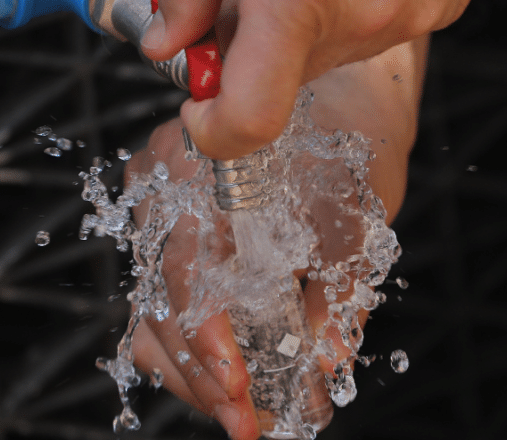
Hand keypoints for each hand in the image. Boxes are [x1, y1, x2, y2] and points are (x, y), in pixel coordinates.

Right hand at [126, 36, 426, 438]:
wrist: (342, 98)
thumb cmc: (351, 144)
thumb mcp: (356, 217)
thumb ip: (338, 291)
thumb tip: (326, 363)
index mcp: (204, 171)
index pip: (182, 270)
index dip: (205, 341)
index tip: (239, 392)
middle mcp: (163, 186)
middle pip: (155, 304)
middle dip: (201, 377)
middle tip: (247, 423)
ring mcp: (156, 206)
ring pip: (149, 312)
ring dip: (193, 372)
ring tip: (243, 411)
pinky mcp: (165, 228)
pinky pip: (157, 299)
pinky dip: (189, 345)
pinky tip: (226, 374)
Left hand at [141, 0, 506, 158]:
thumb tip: (168, 35)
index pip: (250, 115)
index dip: (212, 131)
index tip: (195, 108)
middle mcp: (365, 10)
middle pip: (282, 78)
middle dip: (248, 47)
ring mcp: (412, 12)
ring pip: (325, 54)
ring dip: (299, 24)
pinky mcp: (444, 4)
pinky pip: (372, 30)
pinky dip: (345, 8)